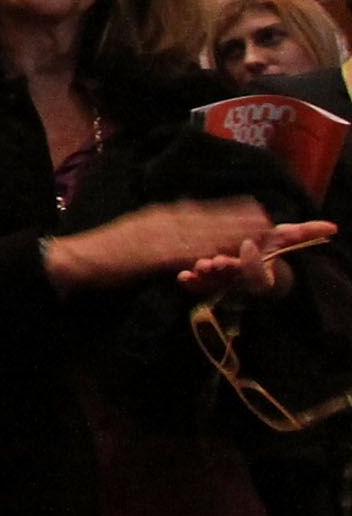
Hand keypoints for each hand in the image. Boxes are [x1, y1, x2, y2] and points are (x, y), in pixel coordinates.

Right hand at [44, 198, 304, 290]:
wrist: (75, 259)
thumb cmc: (102, 251)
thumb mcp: (135, 233)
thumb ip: (158, 229)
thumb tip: (180, 225)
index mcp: (158, 214)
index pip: (201, 210)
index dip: (230, 211)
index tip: (256, 210)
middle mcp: (162, 219)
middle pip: (209, 218)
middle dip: (239, 220)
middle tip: (270, 220)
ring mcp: (158, 235)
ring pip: (204, 232)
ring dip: (233, 233)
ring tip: (261, 234)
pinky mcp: (153, 254)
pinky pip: (187, 252)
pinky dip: (209, 251)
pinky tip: (228, 253)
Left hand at [180, 222, 334, 296]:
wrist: (249, 265)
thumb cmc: (268, 249)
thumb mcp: (285, 239)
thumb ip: (305, 234)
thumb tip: (333, 227)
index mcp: (262, 275)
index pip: (258, 274)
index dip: (253, 263)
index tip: (247, 244)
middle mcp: (243, 282)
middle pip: (233, 279)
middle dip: (225, 270)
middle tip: (217, 261)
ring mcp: (223, 284)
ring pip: (214, 284)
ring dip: (206, 277)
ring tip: (200, 266)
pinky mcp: (205, 285)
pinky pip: (196, 287)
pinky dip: (190, 282)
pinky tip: (183, 276)